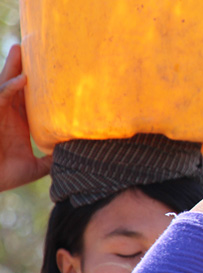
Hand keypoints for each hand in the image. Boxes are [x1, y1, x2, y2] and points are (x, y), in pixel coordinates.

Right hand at [0, 44, 50, 191]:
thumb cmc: (4, 174)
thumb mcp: (37, 168)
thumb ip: (53, 161)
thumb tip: (75, 157)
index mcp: (20, 122)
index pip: (33, 98)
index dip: (42, 85)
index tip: (57, 72)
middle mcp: (8, 113)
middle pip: (19, 86)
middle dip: (25, 68)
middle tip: (36, 48)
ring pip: (6, 84)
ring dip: (13, 68)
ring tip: (21, 49)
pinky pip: (0, 97)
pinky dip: (10, 87)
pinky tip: (23, 79)